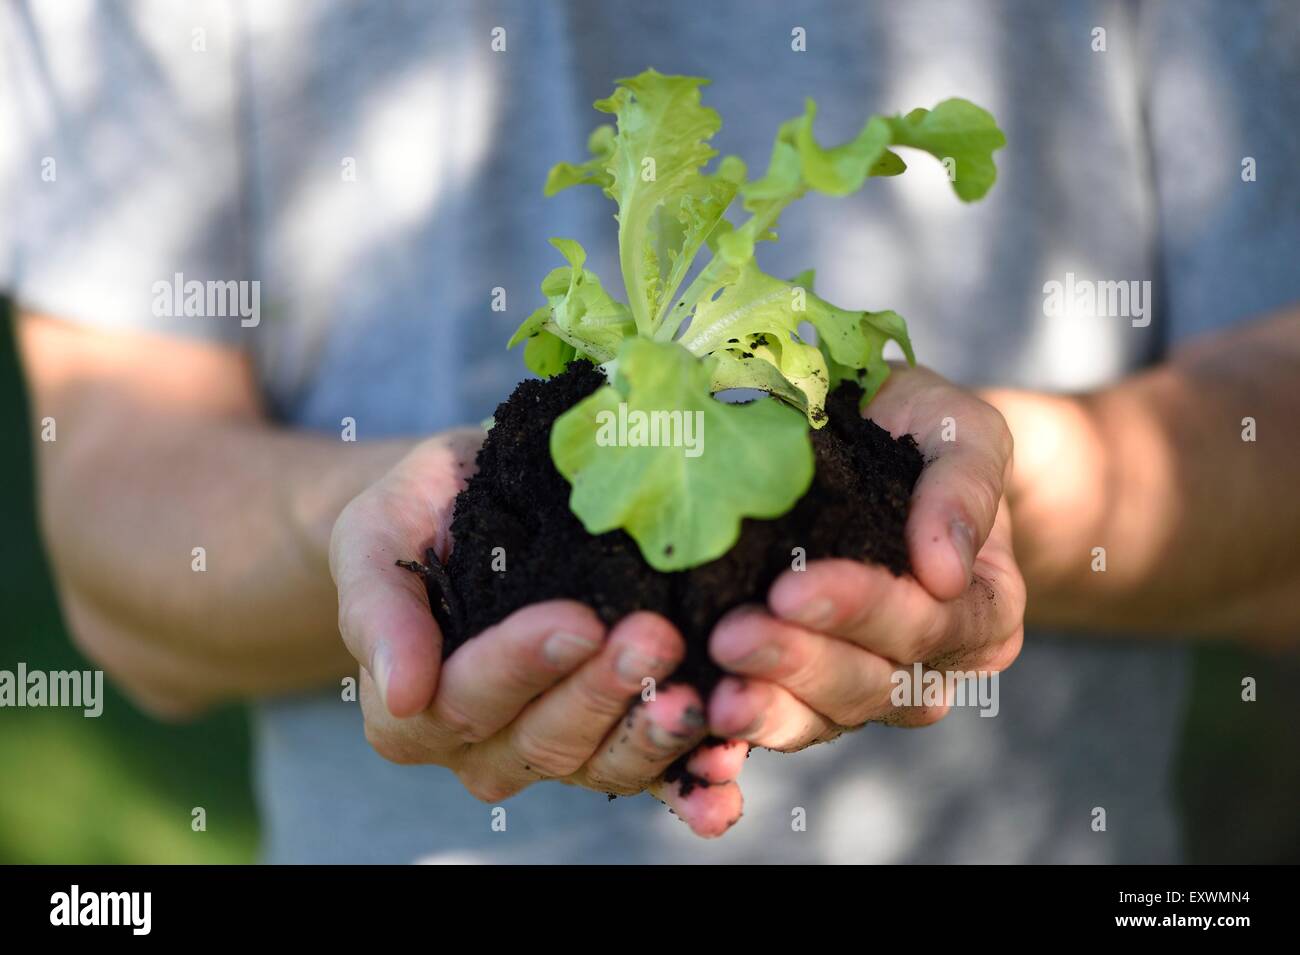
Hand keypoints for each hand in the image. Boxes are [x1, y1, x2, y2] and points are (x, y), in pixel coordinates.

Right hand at [330, 430, 745, 836]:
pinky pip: (651, 779)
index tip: (576, 620)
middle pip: (542, 737)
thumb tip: (399, 691)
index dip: (522, 664)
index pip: (465, 697)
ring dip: (652, 737)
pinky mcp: (613, 741)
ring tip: (698, 697)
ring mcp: (552, 750)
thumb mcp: (376, 536)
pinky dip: (689, 786)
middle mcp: (481, 746)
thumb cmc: (419, 515)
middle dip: (601, 690)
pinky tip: (725, 784)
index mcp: (412, 709)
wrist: (476, 504)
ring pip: (600, 764)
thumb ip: (378, 609)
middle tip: (654, 638)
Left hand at [706, 365, 1025, 747]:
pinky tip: (702, 718)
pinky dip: (745, 726)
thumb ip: (965, 488)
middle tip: (730, 637)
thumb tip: (946, 572)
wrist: (874, 442)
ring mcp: (871, 690)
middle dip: (798, 661)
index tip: (789, 588)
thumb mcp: (962, 433)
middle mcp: (934, 667)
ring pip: (825, 718)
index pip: (926, 625)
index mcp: (982, 613)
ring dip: (767, 707)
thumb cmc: (925, 432)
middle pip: (871, 683)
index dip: (860, 611)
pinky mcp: (813, 698)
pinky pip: (784, 726)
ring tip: (713, 693)